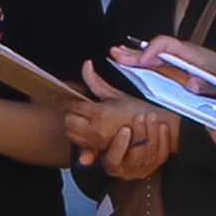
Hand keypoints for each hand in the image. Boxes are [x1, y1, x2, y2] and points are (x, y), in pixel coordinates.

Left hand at [63, 62, 177, 178]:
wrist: (153, 129)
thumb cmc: (139, 111)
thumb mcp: (116, 93)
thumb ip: (95, 81)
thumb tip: (86, 65)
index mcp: (99, 113)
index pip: (71, 105)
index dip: (65, 99)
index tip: (63, 95)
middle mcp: (96, 130)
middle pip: (68, 121)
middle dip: (68, 112)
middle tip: (74, 106)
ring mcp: (97, 142)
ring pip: (71, 134)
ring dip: (72, 125)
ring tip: (81, 117)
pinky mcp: (100, 150)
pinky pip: (81, 145)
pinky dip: (80, 137)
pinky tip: (87, 130)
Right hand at [116, 34, 215, 83]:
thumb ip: (210, 83)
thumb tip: (190, 83)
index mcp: (199, 57)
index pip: (168, 47)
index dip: (150, 52)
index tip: (137, 62)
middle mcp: (192, 60)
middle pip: (159, 52)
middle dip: (136, 53)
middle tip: (116, 54)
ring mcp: (192, 68)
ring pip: (161, 61)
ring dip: (141, 60)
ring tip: (122, 59)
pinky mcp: (194, 78)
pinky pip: (168, 71)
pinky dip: (152, 69)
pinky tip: (143, 70)